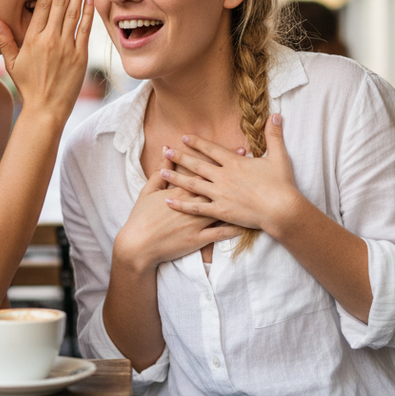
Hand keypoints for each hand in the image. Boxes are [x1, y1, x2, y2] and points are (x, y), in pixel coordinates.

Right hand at [0, 0, 92, 120]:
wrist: (46, 109)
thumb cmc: (28, 87)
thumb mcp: (11, 63)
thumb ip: (5, 40)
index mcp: (32, 39)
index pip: (42, 6)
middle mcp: (50, 40)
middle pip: (59, 4)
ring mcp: (66, 48)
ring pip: (73, 13)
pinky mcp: (80, 57)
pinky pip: (84, 30)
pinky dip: (87, 14)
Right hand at [114, 149, 243, 271]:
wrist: (139, 245)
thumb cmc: (141, 217)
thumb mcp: (149, 190)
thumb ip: (160, 170)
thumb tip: (166, 150)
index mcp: (181, 191)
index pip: (206, 171)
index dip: (224, 161)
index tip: (238, 151)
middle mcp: (193, 204)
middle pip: (219, 187)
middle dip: (238, 176)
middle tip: (254, 166)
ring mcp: (197, 223)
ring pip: (223, 209)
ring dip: (240, 200)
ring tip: (256, 192)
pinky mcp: (199, 239)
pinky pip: (221, 234)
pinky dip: (235, 228)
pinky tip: (249, 224)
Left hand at [159, 113, 304, 235]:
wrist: (282, 210)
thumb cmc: (281, 184)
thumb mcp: (279, 157)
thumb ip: (273, 136)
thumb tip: (275, 115)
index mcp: (235, 163)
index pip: (211, 149)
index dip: (197, 143)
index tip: (184, 137)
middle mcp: (223, 176)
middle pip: (197, 165)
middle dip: (180, 158)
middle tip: (165, 151)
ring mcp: (220, 194)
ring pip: (192, 185)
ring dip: (176, 178)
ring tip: (162, 173)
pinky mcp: (220, 211)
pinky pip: (196, 208)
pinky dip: (181, 205)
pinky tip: (168, 201)